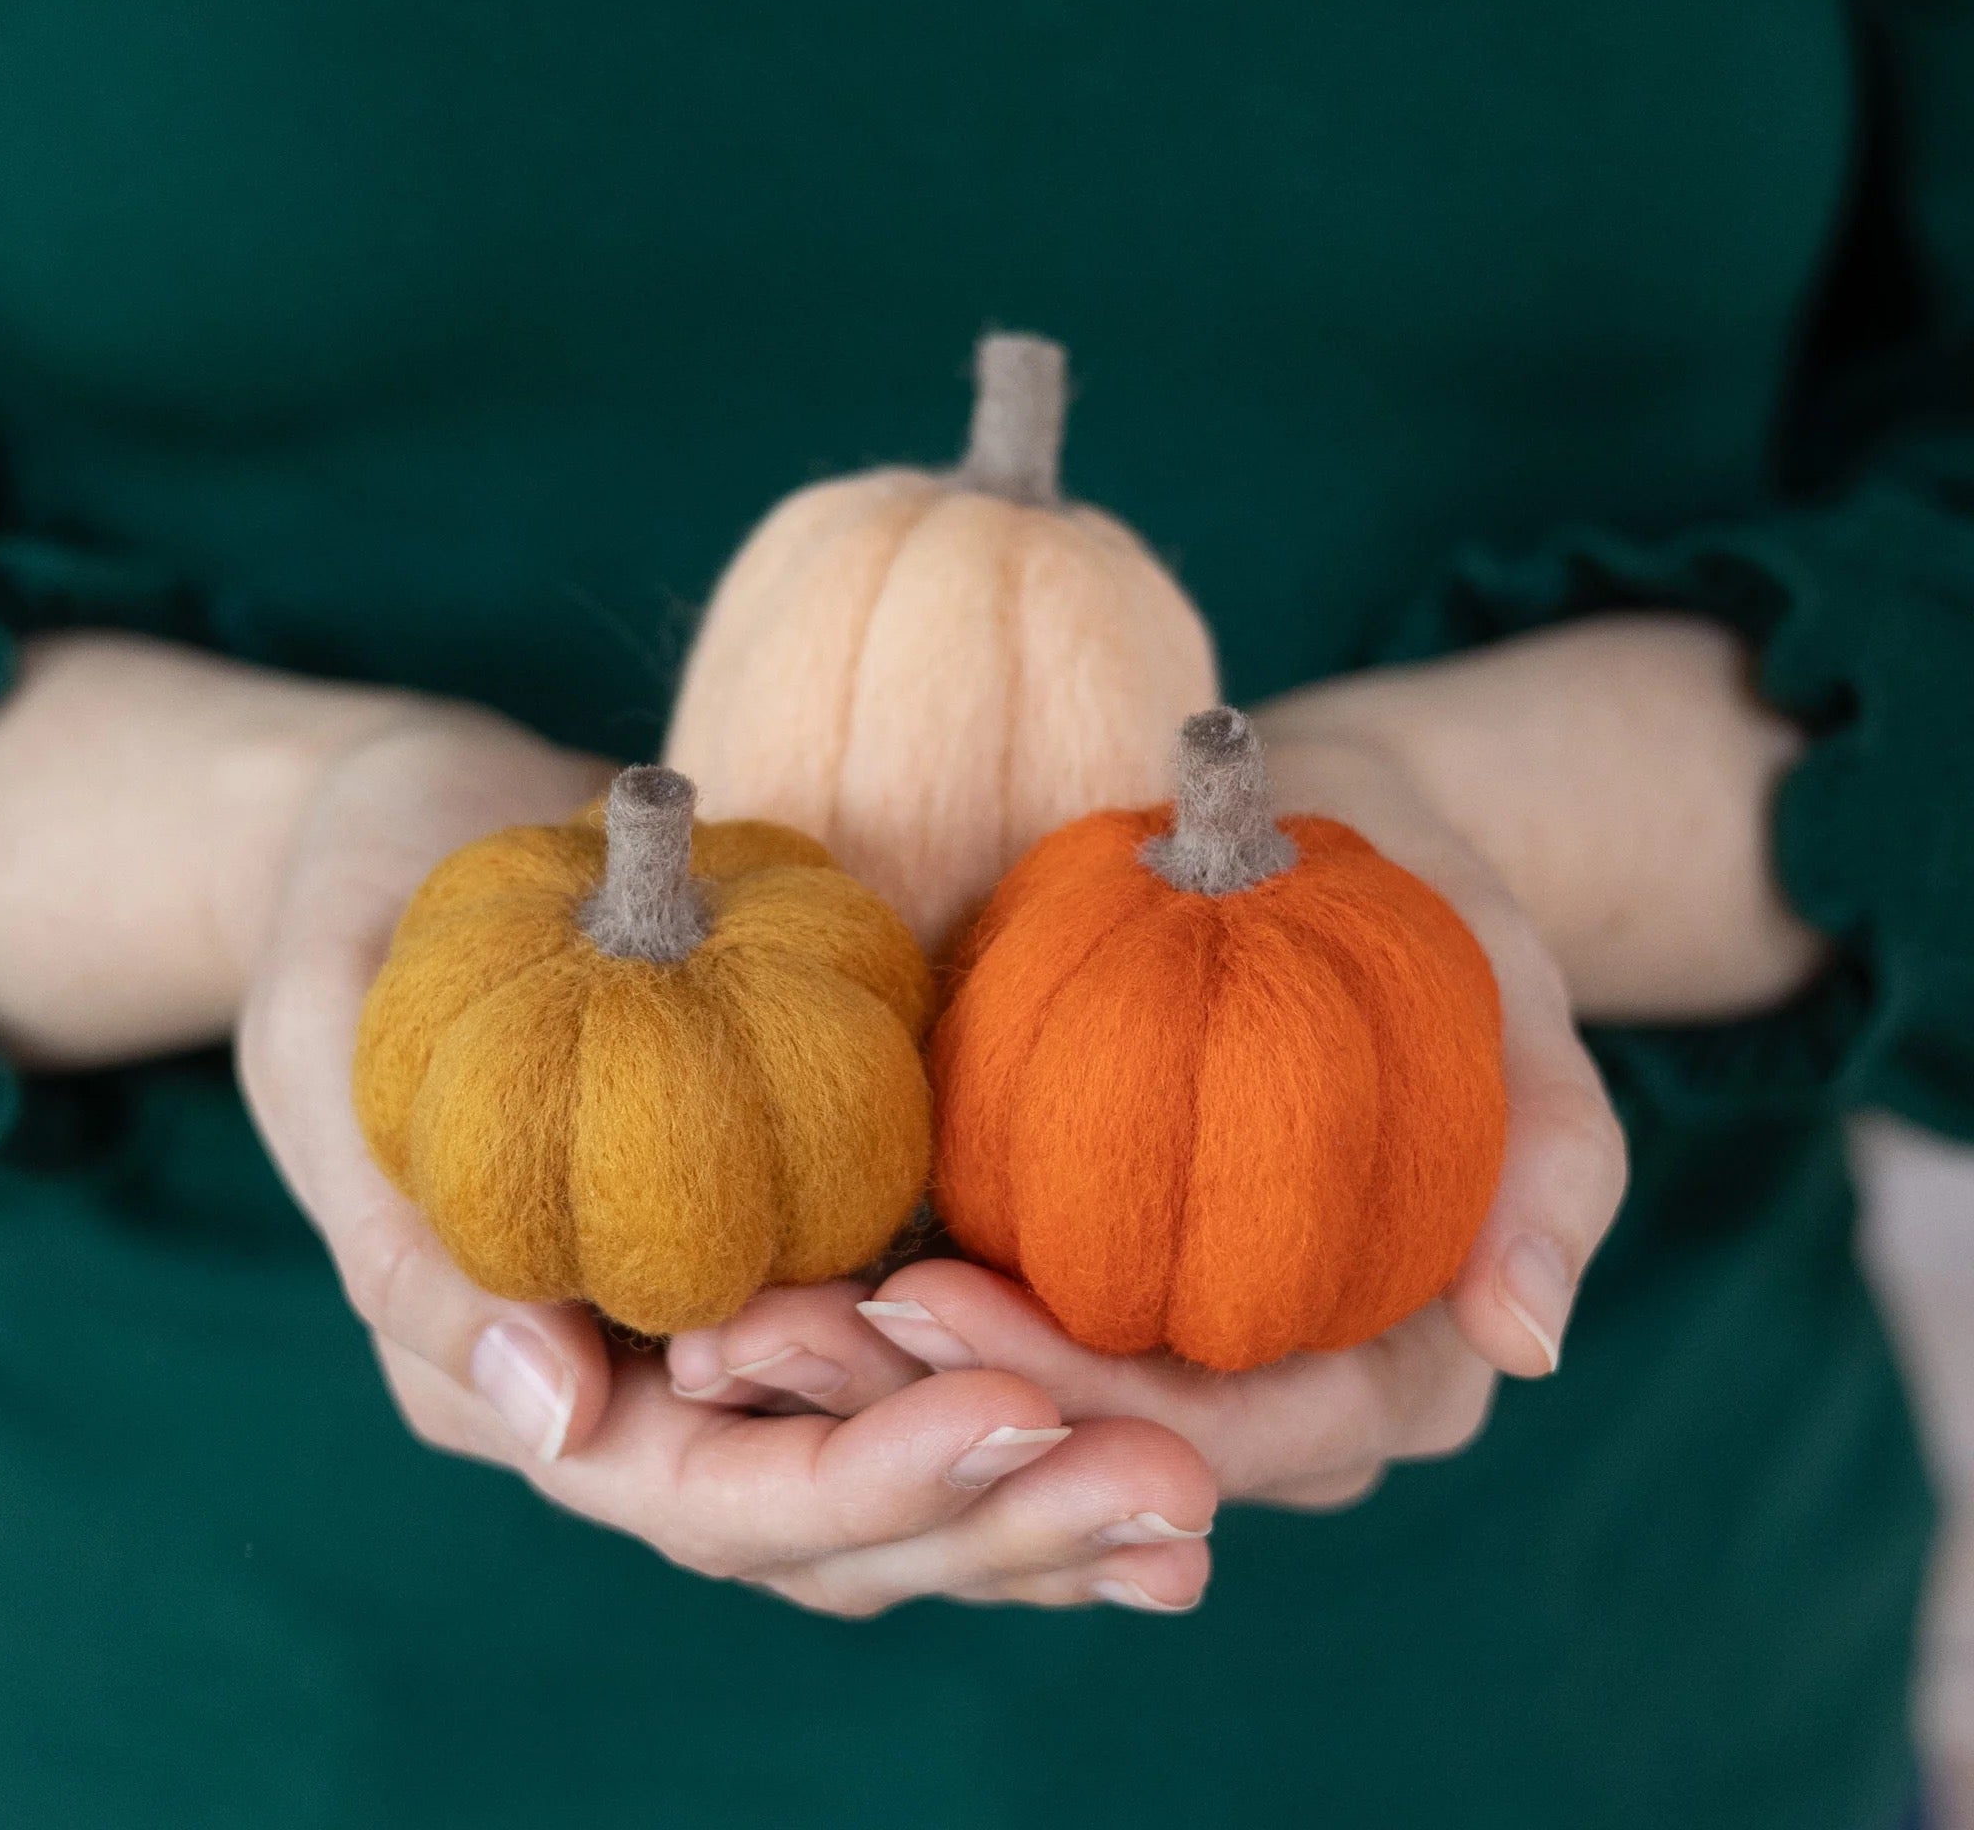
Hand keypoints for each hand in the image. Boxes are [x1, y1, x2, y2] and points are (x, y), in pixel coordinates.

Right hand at [235, 705, 1216, 1615]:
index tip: (1016, 1413)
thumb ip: (408, 1236)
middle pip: (832, 1520)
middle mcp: (647, 1385)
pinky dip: (1039, 1386)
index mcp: (525, 1375)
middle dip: (1000, 1521)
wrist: (428, 822)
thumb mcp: (330, 1040)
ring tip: (1201, 1491)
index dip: (859, 1476)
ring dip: (1051, 1489)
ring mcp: (741, 1327)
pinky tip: (1167, 1402)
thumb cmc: (361, 910)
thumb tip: (555, 1409)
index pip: (701, 1494)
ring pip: (899, 1462)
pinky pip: (934, 1348)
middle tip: (1176, 1494)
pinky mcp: (816, 1239)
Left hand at [666, 716, 1627, 1513]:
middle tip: (773, 1333)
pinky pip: (985, 1345)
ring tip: (735, 1331)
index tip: (930, 1302)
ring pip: (1028, 1423)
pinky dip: (880, 1336)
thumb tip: (1528, 1337)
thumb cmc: (1421, 909)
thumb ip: (1551, 1158)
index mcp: (1398, 1371)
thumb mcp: (1509, 994)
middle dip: (939, 1411)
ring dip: (877, 1397)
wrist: (1311, 837)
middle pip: (1107, 1448)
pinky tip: (765, 1292)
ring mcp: (1174, 1353)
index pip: (1246, 1434)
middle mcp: (1282, 1397)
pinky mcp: (1089, 1293)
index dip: (1087, 1402)